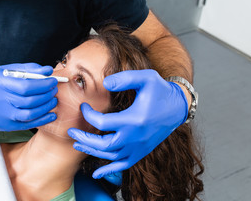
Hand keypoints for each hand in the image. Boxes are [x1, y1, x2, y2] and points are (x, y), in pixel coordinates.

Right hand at [0, 63, 57, 130]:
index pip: (25, 86)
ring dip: (45, 108)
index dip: (43, 85)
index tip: (52, 81)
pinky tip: (50, 115)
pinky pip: (26, 125)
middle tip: (54, 90)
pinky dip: (41, 120)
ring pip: (29, 115)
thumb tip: (48, 71)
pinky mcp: (2, 125)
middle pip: (28, 101)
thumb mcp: (8, 70)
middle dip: (46, 95)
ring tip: (53, 100)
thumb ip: (29, 69)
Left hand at [68, 69, 187, 178]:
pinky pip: (123, 165)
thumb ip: (125, 78)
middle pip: (104, 145)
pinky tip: (97, 173)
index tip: (84, 107)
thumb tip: (105, 83)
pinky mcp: (142, 151)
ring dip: (92, 151)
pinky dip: (109, 170)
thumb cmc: (160, 91)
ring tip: (78, 145)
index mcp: (134, 119)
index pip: (102, 122)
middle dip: (85, 139)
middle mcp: (135, 137)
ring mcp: (139, 147)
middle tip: (72, 132)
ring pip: (111, 156)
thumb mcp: (146, 78)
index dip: (88, 115)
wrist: (178, 107)